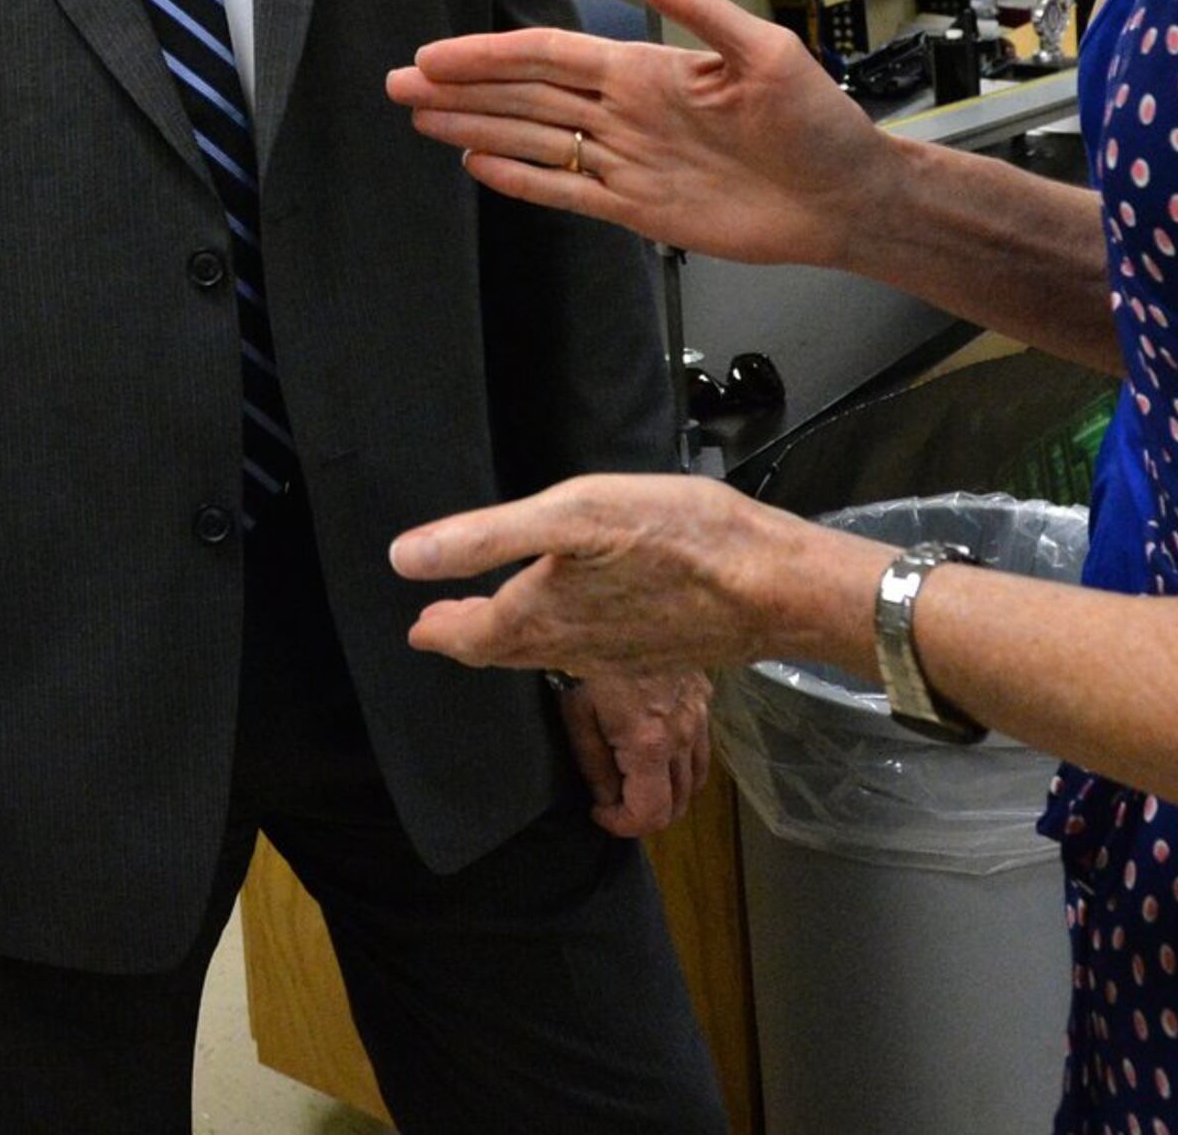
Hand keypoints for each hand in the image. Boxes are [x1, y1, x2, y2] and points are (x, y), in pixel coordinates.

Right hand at [386, 0, 894, 271]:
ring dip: (475, 128)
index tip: (434, 55)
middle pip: (525, 96)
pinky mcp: (638, 209)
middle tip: (397, 86)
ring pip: (533, 139)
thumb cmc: (816, 119)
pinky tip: (477, 166)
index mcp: (646, 69)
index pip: (548, 56)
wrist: (844, 195)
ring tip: (419, 120)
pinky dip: (520, 180)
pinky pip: (566, 192)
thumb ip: (693, 8)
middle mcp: (625, 112)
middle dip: (461, 88)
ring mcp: (626, 161)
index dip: (489, 55)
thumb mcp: (762, 49)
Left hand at [394, 473, 855, 678]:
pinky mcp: (655, 655)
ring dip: (513, 650)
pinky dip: (563, 653)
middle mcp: (573, 647)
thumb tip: (408, 557)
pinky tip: (578, 632)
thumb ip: (485, 537)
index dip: (440, 629)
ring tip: (497, 632)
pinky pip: (591, 663)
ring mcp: (617, 657)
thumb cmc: (676, 540)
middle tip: (444, 629)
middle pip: (506, 653)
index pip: (471, 637)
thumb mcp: (571, 514)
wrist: (769, 584)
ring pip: (548, 661)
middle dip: (471, 642)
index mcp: (542, 616)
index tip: (419, 626)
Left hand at [561, 667, 711, 837]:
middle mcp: (685, 734)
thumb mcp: (576, 712)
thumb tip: (607, 800)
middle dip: (645, 813)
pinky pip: (702, 745)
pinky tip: (657, 745)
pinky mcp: (705, 694)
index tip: (598, 812)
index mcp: (650, 742)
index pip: (651, 814)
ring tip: (633, 776)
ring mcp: (701, 713)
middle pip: (679, 804)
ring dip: (667, 790)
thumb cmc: (585, 652)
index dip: (623, 825)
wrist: (617, 595)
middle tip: (614, 799)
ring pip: (696, 779)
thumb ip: (594, 765)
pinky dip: (683, 761)